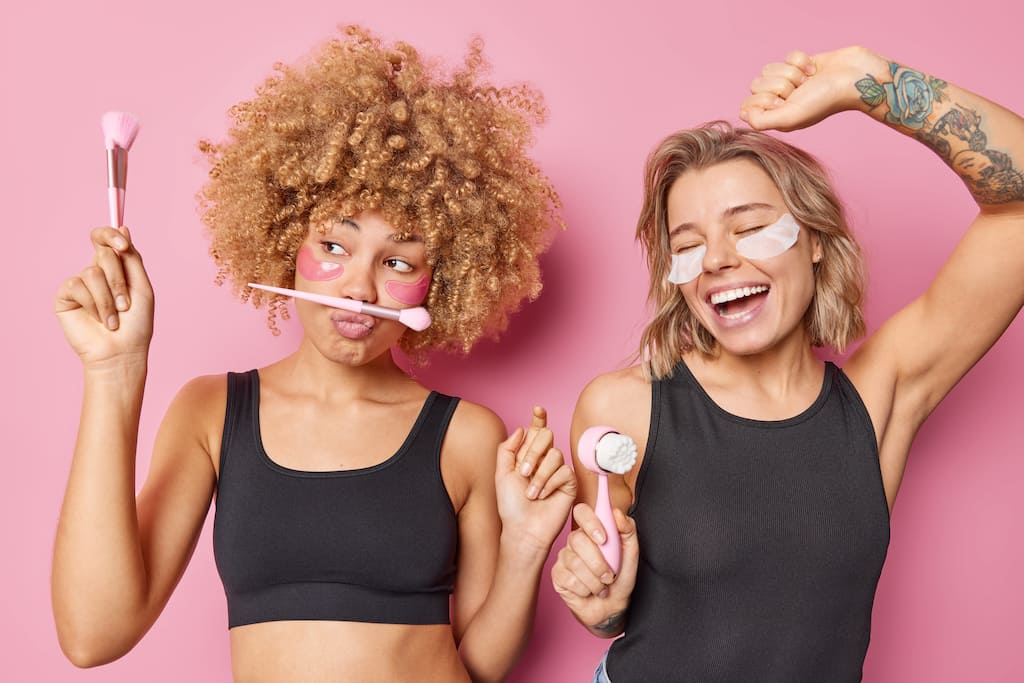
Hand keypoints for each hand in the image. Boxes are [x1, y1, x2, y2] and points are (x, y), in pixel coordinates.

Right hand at [55, 226, 153, 366]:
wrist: (121, 352)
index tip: (123, 245)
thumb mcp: (141, 287)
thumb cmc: (136, 324)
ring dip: (109, 298)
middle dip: (119, 280)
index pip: (106, 239)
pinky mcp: (66, 296)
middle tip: (126, 304)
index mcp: (116, 268)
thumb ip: (132, 259)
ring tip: (114, 319)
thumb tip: (123, 227)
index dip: (111, 235)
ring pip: (93, 272)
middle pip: (104, 253)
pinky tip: (99, 320)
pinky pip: (77, 286)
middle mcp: (96, 272)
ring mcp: (80, 283)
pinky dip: (95, 305)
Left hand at [495, 407, 576, 555]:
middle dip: (533, 452)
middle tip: (523, 471)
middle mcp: (544, 460)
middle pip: (546, 435)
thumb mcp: (502, 474)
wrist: (523, 529)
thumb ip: (507, 449)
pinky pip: (563, 471)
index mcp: (528, 455)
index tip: (537, 409)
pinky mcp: (569, 483)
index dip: (538, 418)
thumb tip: (522, 428)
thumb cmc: (512, 505)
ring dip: (539, 475)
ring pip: (555, 454)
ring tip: (531, 493)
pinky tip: (543, 496)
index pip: (535, 431)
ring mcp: (558, 470)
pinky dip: (549, 484)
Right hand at [551, 503, 638, 633]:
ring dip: (595, 580)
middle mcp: (575, 541)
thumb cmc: (620, 577)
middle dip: (598, 562)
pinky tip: (589, 591)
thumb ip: (627, 530)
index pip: (581, 512)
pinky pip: (570, 579)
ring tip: (602, 586)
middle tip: (610, 575)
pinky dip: (586, 590)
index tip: (604, 539)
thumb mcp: (631, 553)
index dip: (590, 522)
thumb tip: (617, 513)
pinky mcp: (557, 575)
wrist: (612, 606)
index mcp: (592, 530)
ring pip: (575, 563)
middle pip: (577, 540)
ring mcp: (564, 557)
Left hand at [740, 46, 886, 131]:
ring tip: (808, 81)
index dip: (763, 100)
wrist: (855, 78)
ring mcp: (790, 83)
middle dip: (780, 84)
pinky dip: (801, 60)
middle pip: (757, 84)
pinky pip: (786, 56)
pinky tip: (814, 70)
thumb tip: (744, 114)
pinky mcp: (799, 66)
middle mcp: (780, 102)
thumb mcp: (791, 116)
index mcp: (776, 118)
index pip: (748, 106)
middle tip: (800, 91)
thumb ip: (762, 121)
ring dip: (792, 72)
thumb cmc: (825, 100)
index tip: (781, 102)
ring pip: (770, 69)